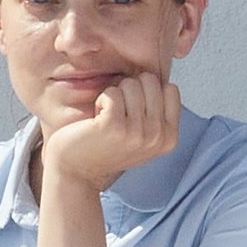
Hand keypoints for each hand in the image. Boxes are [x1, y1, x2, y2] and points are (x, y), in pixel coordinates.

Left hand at [41, 68, 180, 195]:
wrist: (76, 173)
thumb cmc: (106, 147)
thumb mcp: (143, 135)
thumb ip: (157, 113)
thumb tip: (159, 73)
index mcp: (169, 138)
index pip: (170, 89)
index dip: (147, 91)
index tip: (132, 111)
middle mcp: (157, 136)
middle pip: (151, 81)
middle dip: (129, 90)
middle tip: (116, 114)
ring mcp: (137, 132)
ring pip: (131, 84)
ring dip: (113, 96)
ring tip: (105, 118)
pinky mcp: (114, 126)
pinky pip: (112, 92)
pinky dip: (100, 100)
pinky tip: (96, 119)